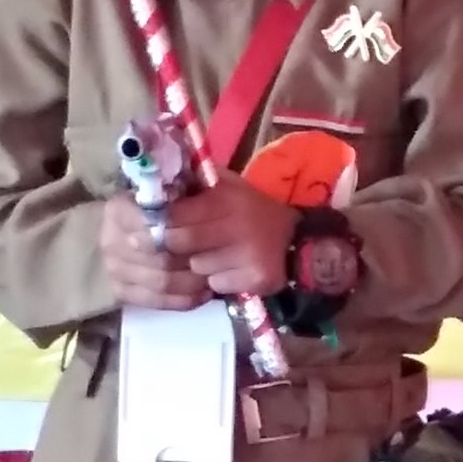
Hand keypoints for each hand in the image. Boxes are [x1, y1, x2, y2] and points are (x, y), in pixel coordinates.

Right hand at [96, 190, 216, 314]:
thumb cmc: (170, 204)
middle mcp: (109, 239)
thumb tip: (182, 193)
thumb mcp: (178, 186)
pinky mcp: (120, 290)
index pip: (148, 224)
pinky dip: (182, 300)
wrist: (145, 228)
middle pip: (158, 257)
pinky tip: (203, 293)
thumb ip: (180, 186)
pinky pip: (155, 301)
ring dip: (192, 282)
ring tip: (215, 275)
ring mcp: (113, 267)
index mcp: (118, 209)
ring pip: (160, 281)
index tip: (205, 231)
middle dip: (192, 260)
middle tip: (218, 261)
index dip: (177, 229)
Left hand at [165, 178, 291, 297]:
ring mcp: (248, 253)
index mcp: (226, 197)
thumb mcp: (230, 185)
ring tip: (217, 256)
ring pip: (198, 266)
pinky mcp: (256, 278)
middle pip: (180, 241)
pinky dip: (220, 280)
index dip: (168, 221)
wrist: (297, 240)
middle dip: (179, 245)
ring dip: (202, 264)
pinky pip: (217, 284)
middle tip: (188, 244)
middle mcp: (238, 224)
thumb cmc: (254, 210)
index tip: (171, 224)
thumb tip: (165, 177)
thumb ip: (199, 179)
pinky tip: (233, 270)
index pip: (175, 213)